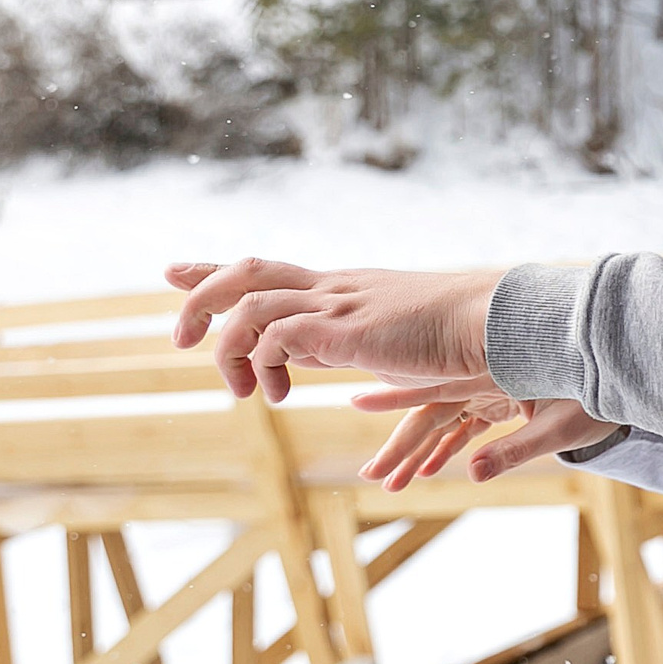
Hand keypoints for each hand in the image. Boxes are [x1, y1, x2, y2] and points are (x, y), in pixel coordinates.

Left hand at [167, 259, 500, 402]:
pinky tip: (279, 395)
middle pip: (246, 269)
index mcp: (340, 289)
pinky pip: (275, 335)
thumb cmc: (452, 341)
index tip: (171, 270)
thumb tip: (300, 358)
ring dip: (225, 345)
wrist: (490, 326)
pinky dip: (261, 365)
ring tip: (238, 391)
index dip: (212, 269)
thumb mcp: (382, 341)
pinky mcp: (344, 328)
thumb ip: (338, 343)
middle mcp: (332, 288)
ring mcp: (337, 303)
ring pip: (249, 302)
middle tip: (182, 339)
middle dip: (200, 296)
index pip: (267, 269)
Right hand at [354, 381, 619, 491]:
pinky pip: (465, 425)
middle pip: (432, 413)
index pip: (436, 390)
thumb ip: (516, 450)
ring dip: (418, 452)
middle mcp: (485, 378)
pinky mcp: (502, 400)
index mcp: (493, 375)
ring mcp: (492, 389)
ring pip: (444, 422)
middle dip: (400, 446)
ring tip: (390, 482)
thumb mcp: (560, 429)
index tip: (359, 401)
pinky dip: (445, 448)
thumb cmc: (596, 400)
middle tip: (372, 475)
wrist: (622, 379)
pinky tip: (427, 471)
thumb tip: (473, 476)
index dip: (396, 398)